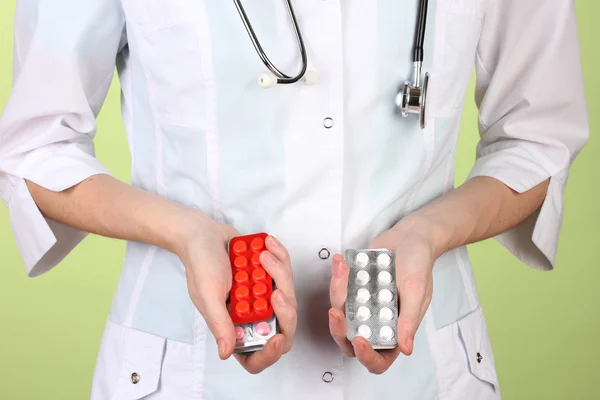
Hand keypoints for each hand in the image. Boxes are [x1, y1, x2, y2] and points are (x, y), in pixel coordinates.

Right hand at [177, 213, 296, 373]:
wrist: (204, 234)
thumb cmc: (201, 264)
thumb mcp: (208, 295)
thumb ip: (220, 324)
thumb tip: (226, 353)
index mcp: (234, 328)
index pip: (257, 355)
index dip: (270, 353)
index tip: (276, 337)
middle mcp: (251, 316)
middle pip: (281, 326)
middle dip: (284, 309)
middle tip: (277, 291)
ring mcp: (263, 297)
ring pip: (288, 296)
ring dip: (279, 273)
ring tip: (262, 255)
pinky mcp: (271, 277)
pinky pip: (286, 272)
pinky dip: (281, 257)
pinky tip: (268, 244)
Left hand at [328, 216, 436, 373]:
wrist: (410, 238)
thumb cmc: (419, 265)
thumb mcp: (417, 292)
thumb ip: (409, 320)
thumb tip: (406, 349)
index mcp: (396, 331)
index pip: (379, 358)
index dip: (366, 356)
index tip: (359, 339)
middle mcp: (377, 322)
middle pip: (350, 339)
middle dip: (339, 328)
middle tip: (336, 311)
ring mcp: (363, 306)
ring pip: (341, 312)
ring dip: (337, 293)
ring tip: (342, 269)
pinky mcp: (353, 288)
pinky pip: (339, 290)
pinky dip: (337, 277)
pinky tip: (341, 262)